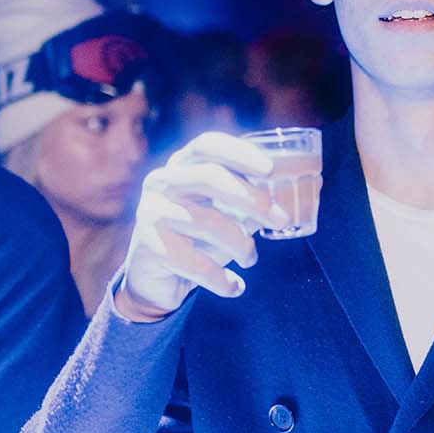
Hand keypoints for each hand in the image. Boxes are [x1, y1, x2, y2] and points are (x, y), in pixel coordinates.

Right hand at [115, 132, 287, 320]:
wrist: (155, 279)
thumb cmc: (196, 237)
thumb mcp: (221, 214)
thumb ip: (246, 202)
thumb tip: (284, 204)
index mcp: (180, 166)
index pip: (207, 145)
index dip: (239, 152)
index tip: (270, 170)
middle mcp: (161, 182)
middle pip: (210, 177)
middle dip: (252, 198)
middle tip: (280, 220)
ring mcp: (151, 212)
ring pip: (208, 223)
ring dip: (241, 245)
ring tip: (251, 259)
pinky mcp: (149, 247)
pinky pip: (197, 264)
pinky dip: (223, 280)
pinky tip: (235, 287)